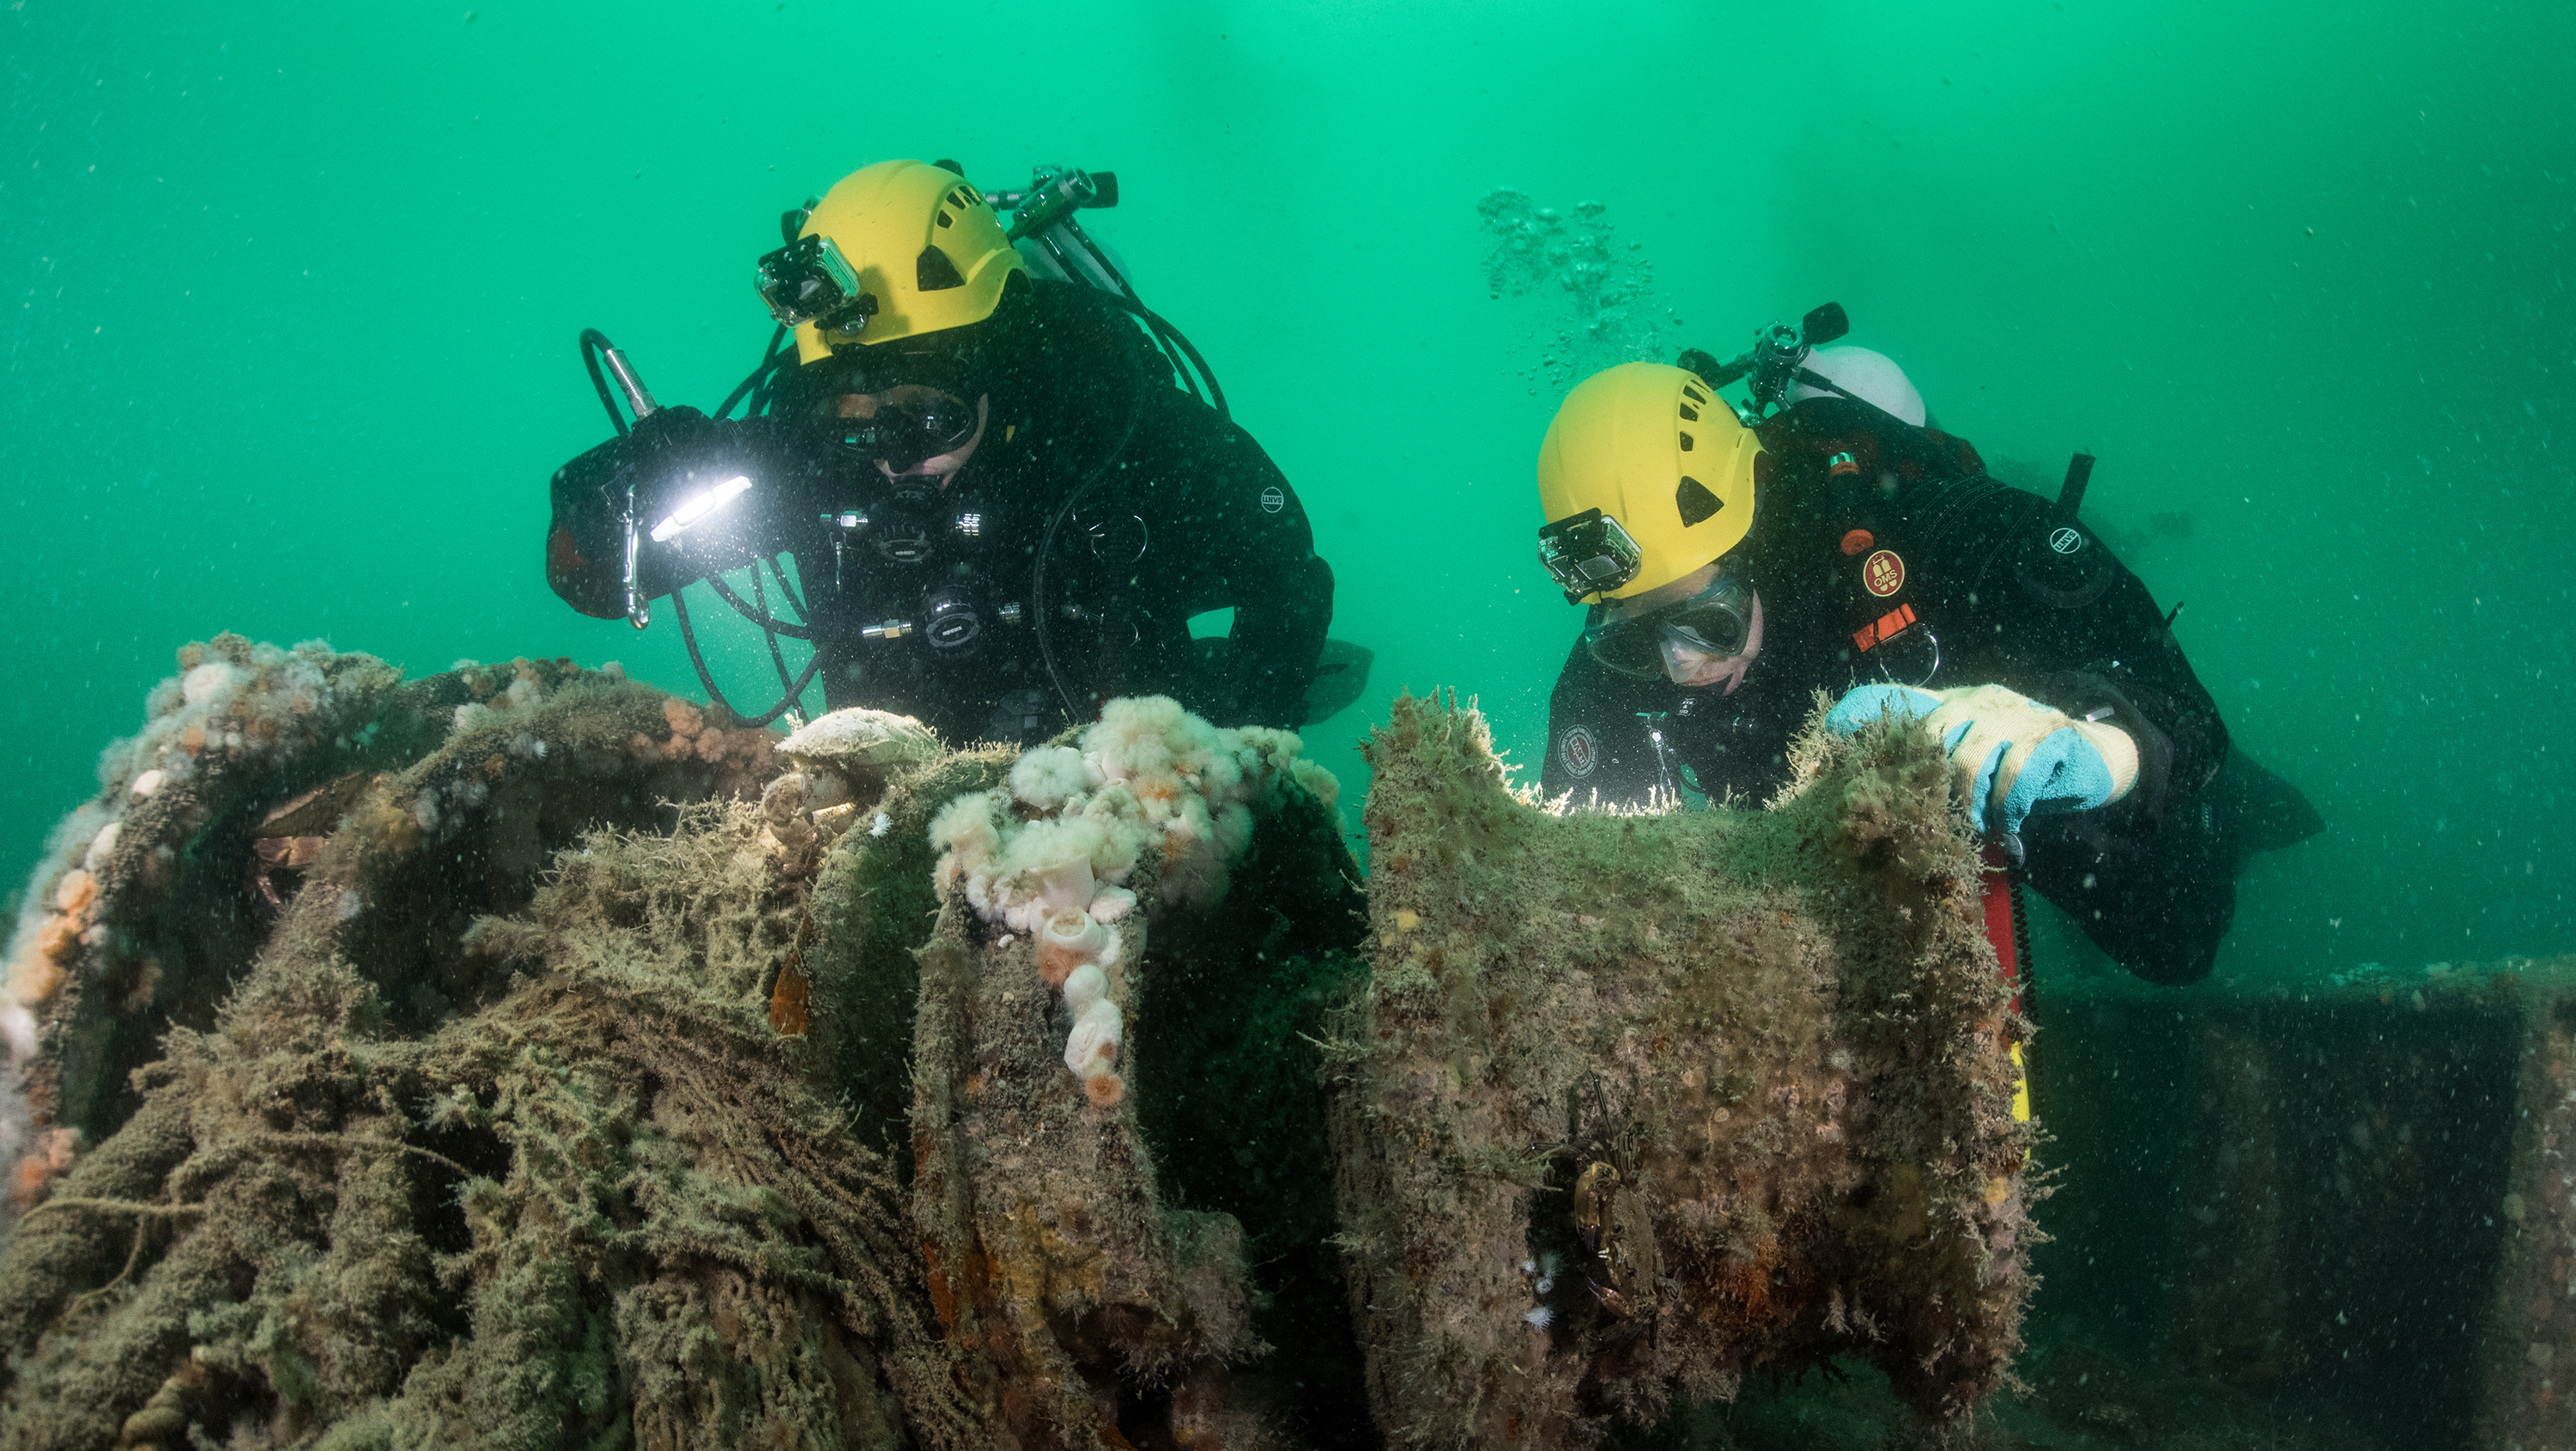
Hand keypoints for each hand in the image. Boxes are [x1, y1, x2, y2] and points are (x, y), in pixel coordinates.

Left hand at [1825, 682, 2137, 838]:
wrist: (2091, 755)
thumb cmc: (2018, 758)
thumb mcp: (1973, 751)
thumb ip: (1934, 758)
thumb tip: (1876, 779)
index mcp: (1957, 700)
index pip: (1907, 709)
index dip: (1875, 729)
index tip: (1847, 757)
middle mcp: (1982, 699)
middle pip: (1931, 737)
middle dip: (1925, 785)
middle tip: (1928, 820)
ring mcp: (2016, 714)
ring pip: (1968, 760)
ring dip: (1965, 803)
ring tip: (1971, 827)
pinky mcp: (2049, 735)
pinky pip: (2014, 775)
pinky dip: (2005, 807)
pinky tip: (2008, 822)